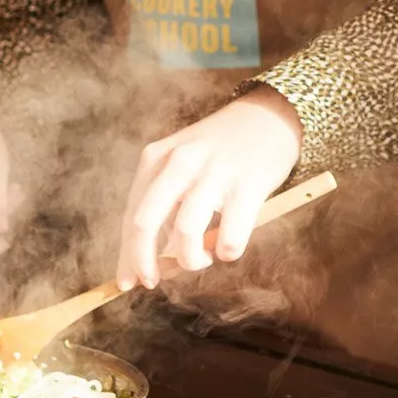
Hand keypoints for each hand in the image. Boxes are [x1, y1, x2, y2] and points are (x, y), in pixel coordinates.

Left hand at [117, 86, 302, 290]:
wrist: (270, 115)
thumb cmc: (222, 148)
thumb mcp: (182, 163)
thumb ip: (166, 204)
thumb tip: (158, 261)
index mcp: (157, 158)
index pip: (132, 214)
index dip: (127, 255)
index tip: (129, 281)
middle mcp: (179, 163)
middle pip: (144, 224)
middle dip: (144, 263)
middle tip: (154, 281)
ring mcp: (213, 174)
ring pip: (186, 234)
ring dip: (192, 260)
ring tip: (204, 258)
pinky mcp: (247, 186)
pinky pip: (229, 238)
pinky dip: (227, 252)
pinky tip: (229, 247)